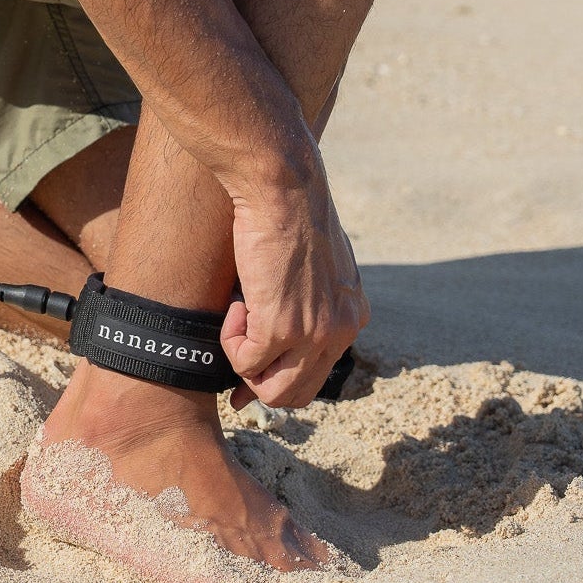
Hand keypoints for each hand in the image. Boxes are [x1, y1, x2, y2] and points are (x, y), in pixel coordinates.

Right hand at [219, 167, 367, 407]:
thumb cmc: (291, 214)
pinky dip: (231, 339)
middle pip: (298, 393)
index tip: (253, 372)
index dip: (281, 377)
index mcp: (351, 316)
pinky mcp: (281, 328)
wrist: (283, 189)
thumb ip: (308, 300)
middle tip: (237, 365)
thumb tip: (278, 334)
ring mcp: (313, 334)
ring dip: (245, 364)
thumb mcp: (316, 264)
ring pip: (274, 390)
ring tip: (241, 319)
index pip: (318, 374)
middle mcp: (340, 330)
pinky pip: (246, 361)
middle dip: (262, 383)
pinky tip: (238, 304)